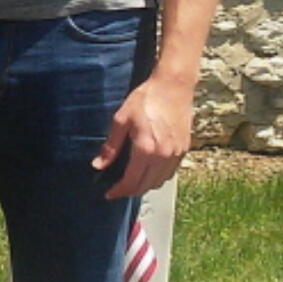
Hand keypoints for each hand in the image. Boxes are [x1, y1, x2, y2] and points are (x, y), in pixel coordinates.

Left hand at [92, 72, 191, 199]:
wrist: (173, 86)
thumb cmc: (146, 99)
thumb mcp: (121, 119)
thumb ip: (110, 146)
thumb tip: (98, 165)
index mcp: (146, 149)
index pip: (131, 181)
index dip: (119, 191)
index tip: (109, 194)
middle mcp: (163, 155)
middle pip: (146, 186)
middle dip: (130, 191)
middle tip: (118, 190)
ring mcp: (176, 154)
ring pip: (159, 182)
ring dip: (145, 185)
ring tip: (132, 181)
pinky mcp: (184, 149)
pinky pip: (170, 172)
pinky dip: (158, 177)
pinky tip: (149, 171)